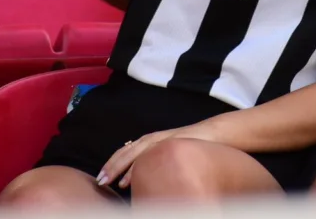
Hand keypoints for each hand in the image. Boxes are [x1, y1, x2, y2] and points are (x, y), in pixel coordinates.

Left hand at [96, 123, 215, 188]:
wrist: (217, 133)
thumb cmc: (194, 146)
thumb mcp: (172, 153)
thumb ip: (159, 161)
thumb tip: (146, 179)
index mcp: (151, 142)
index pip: (126, 152)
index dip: (112, 163)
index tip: (101, 177)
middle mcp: (153, 139)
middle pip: (126, 152)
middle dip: (111, 166)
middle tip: (98, 181)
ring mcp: (162, 140)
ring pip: (134, 153)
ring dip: (119, 167)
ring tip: (107, 180)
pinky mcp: (171, 143)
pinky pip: (151, 155)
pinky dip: (137, 167)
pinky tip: (129, 179)